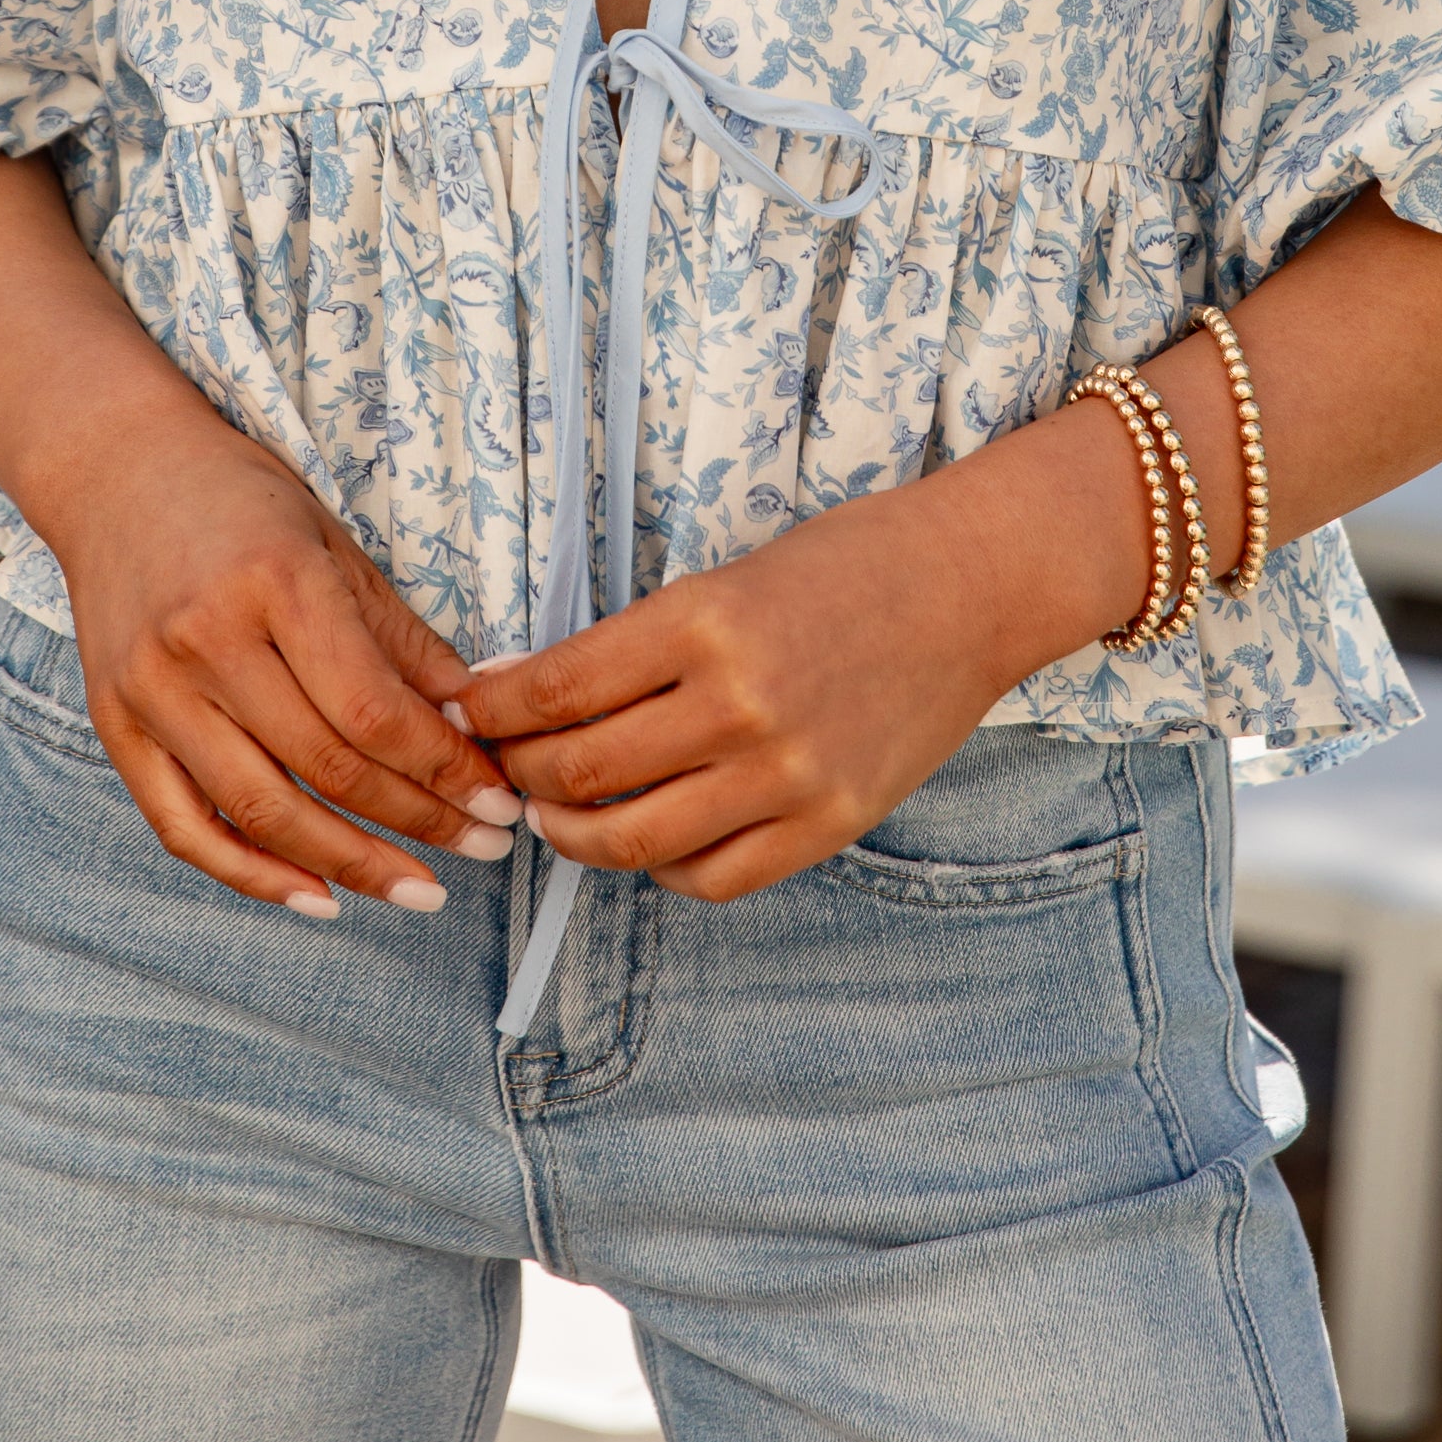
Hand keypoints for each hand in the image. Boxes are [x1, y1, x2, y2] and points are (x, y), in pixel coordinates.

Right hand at [41, 398, 524, 918]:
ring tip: (418, 889)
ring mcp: (153, 692)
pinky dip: (252, 875)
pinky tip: (316, 895)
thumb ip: (401, 636)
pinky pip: (185, 829)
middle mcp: (207, 642)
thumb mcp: (333, 542)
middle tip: (484, 849)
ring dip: (350, 865)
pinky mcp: (116, 728)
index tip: (498, 800)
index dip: (444, 768)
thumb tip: (473, 720)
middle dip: (419, 820)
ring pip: (262, 811)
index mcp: (275, 581)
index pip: (373, 708)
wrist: (114, 471)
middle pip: (327, 766)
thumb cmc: (238, 498)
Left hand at [450, 477, 1025, 902]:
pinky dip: (662, 868)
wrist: (972, 588)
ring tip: (558, 814)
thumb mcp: (730, 578)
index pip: (558, 686)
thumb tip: (535, 689)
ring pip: (633, 838)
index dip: (495, 707)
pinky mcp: (828, 822)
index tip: (469, 709)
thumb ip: (644, 644)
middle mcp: (738, 704)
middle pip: (580, 768)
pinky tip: (650, 839)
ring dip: (573, 832)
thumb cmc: (847, 565)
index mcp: (703, 622)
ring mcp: (785, 773)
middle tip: (503, 763)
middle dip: (520, 770)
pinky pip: (712, 876)